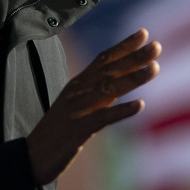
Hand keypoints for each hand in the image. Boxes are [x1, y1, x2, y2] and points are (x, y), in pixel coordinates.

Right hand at [26, 28, 160, 185]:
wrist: (32, 157)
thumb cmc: (58, 130)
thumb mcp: (78, 104)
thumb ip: (97, 90)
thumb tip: (122, 79)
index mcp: (78, 84)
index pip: (103, 59)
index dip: (124, 46)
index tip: (144, 33)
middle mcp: (78, 92)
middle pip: (110, 70)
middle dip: (134, 56)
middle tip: (157, 46)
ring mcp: (78, 110)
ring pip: (109, 89)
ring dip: (133, 78)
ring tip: (155, 68)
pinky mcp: (78, 130)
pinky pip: (103, 117)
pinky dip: (121, 110)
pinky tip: (140, 105)